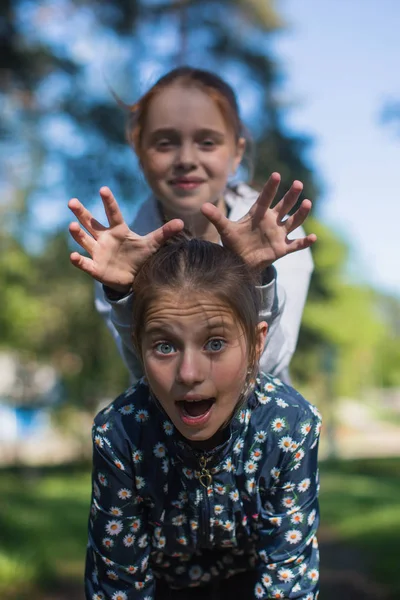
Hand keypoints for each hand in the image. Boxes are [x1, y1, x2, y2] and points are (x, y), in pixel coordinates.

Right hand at [68, 187, 183, 291]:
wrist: (133, 277)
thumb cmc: (141, 256)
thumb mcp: (152, 244)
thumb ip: (165, 233)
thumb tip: (182, 222)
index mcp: (118, 230)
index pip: (113, 213)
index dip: (108, 202)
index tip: (103, 189)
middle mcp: (105, 238)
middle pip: (91, 223)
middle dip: (81, 213)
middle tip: (72, 201)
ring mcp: (98, 252)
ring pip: (85, 240)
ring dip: (78, 233)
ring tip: (71, 225)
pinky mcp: (95, 267)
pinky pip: (85, 263)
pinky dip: (78, 260)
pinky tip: (73, 256)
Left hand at [201, 172, 316, 271]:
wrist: (240, 261)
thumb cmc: (234, 242)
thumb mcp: (225, 229)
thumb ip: (216, 217)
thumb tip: (202, 206)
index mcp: (258, 214)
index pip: (265, 198)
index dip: (270, 187)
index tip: (276, 175)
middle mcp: (271, 221)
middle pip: (284, 206)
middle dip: (291, 196)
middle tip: (298, 184)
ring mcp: (278, 234)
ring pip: (293, 221)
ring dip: (301, 213)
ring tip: (307, 203)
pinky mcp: (282, 248)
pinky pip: (296, 243)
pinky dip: (304, 242)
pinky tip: (313, 237)